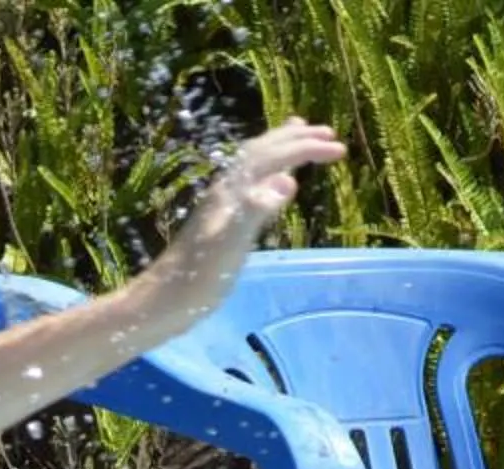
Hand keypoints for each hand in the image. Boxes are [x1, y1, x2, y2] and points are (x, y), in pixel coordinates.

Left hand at [136, 120, 346, 326]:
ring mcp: (222, 204)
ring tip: (298, 133)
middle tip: (329, 134)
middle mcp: (226, 190)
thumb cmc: (197, 280)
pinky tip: (270, 182)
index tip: (339, 150)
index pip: (274, 158)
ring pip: (254, 163)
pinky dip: (267, 169)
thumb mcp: (230, 247)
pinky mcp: (220, 219)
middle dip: (296, 140)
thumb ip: (255, 211)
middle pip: (263, 152)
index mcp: (232, 192)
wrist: (163, 300)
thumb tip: (288, 179)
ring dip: (279, 146)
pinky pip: (249, 182)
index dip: (306, 150)